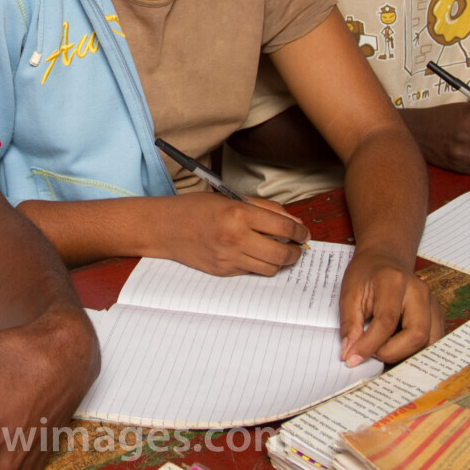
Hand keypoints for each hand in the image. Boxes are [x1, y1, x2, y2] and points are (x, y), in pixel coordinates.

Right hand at [154, 192, 309, 275]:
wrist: (165, 227)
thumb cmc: (196, 209)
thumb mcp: (231, 198)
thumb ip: (265, 208)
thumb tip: (293, 222)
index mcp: (239, 213)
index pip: (284, 227)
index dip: (300, 232)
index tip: (304, 233)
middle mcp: (236, 237)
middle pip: (282, 253)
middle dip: (296, 252)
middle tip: (297, 248)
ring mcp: (229, 257)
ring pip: (270, 267)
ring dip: (280, 261)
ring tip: (278, 252)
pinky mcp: (223, 271)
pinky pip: (251, 271)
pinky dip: (258, 264)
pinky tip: (254, 254)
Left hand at [338, 248, 442, 365]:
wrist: (385, 260)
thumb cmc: (367, 275)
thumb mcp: (349, 294)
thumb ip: (350, 324)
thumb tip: (350, 353)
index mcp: (395, 281)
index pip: (386, 321)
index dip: (370, 345)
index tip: (353, 358)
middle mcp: (420, 292)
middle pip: (416, 335)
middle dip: (391, 352)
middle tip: (371, 352)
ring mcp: (433, 304)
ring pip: (429, 342)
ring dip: (405, 354)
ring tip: (383, 348)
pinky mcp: (438, 315)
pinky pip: (432, 342)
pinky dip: (415, 351)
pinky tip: (397, 347)